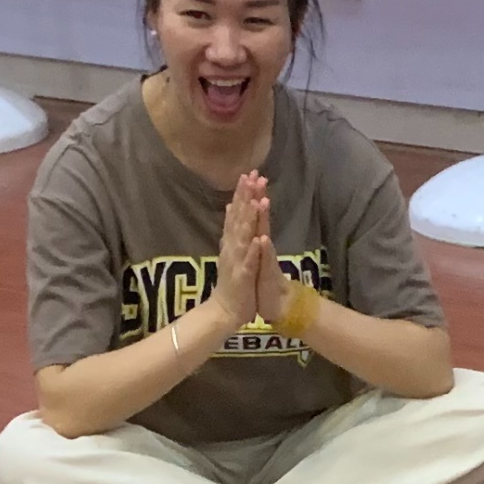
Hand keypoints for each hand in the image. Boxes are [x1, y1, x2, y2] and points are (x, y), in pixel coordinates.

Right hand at [212, 170, 275, 331]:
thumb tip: (230, 206)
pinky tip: (260, 239)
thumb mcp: (231, 250)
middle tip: (252, 176)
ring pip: (244, 236)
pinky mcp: (242, 277)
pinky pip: (249, 262)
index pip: (237, 212)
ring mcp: (237, 261)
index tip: (249, 173)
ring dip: (250, 218)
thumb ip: (232, 229)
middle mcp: (233, 247)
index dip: (242, 193)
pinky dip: (254, 251)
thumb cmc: (232, 281)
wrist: (224, 310)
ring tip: (258, 200)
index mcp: (232, 241)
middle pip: (240, 218)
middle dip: (246, 197)